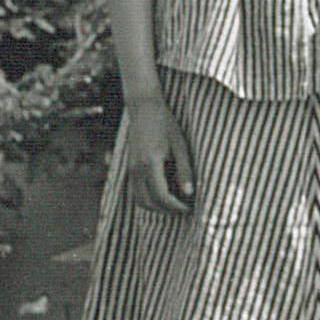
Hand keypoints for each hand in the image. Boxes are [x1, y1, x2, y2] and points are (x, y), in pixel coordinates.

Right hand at [124, 97, 195, 213]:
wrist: (144, 109)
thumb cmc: (166, 124)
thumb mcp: (180, 145)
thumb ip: (185, 169)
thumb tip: (190, 193)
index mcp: (150, 163)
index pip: (161, 196)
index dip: (175, 206)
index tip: (188, 208)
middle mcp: (136, 169)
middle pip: (148, 202)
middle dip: (165, 210)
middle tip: (183, 210)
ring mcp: (130, 169)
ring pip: (139, 200)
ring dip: (155, 207)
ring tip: (174, 205)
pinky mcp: (129, 167)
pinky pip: (135, 191)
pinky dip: (147, 199)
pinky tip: (163, 195)